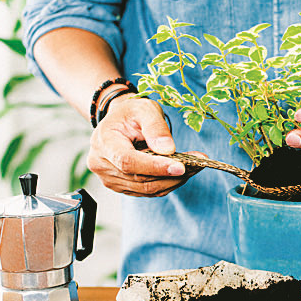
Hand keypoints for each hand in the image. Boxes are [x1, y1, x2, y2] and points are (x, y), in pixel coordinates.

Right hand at [87, 94, 204, 196]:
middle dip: (172, 174)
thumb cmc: (131, 113)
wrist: (120, 122)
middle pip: (140, 179)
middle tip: (198, 163)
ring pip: (147, 189)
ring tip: (194, 166)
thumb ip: (156, 127)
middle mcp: (102, 164)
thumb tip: (168, 150)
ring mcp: (110, 179)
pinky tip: (182, 171)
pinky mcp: (122, 187)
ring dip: (174, 180)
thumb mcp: (144, 109)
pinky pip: (149, 191)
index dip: (155, 167)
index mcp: (104, 142)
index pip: (128, 161)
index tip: (180, 166)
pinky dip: (168, 183)